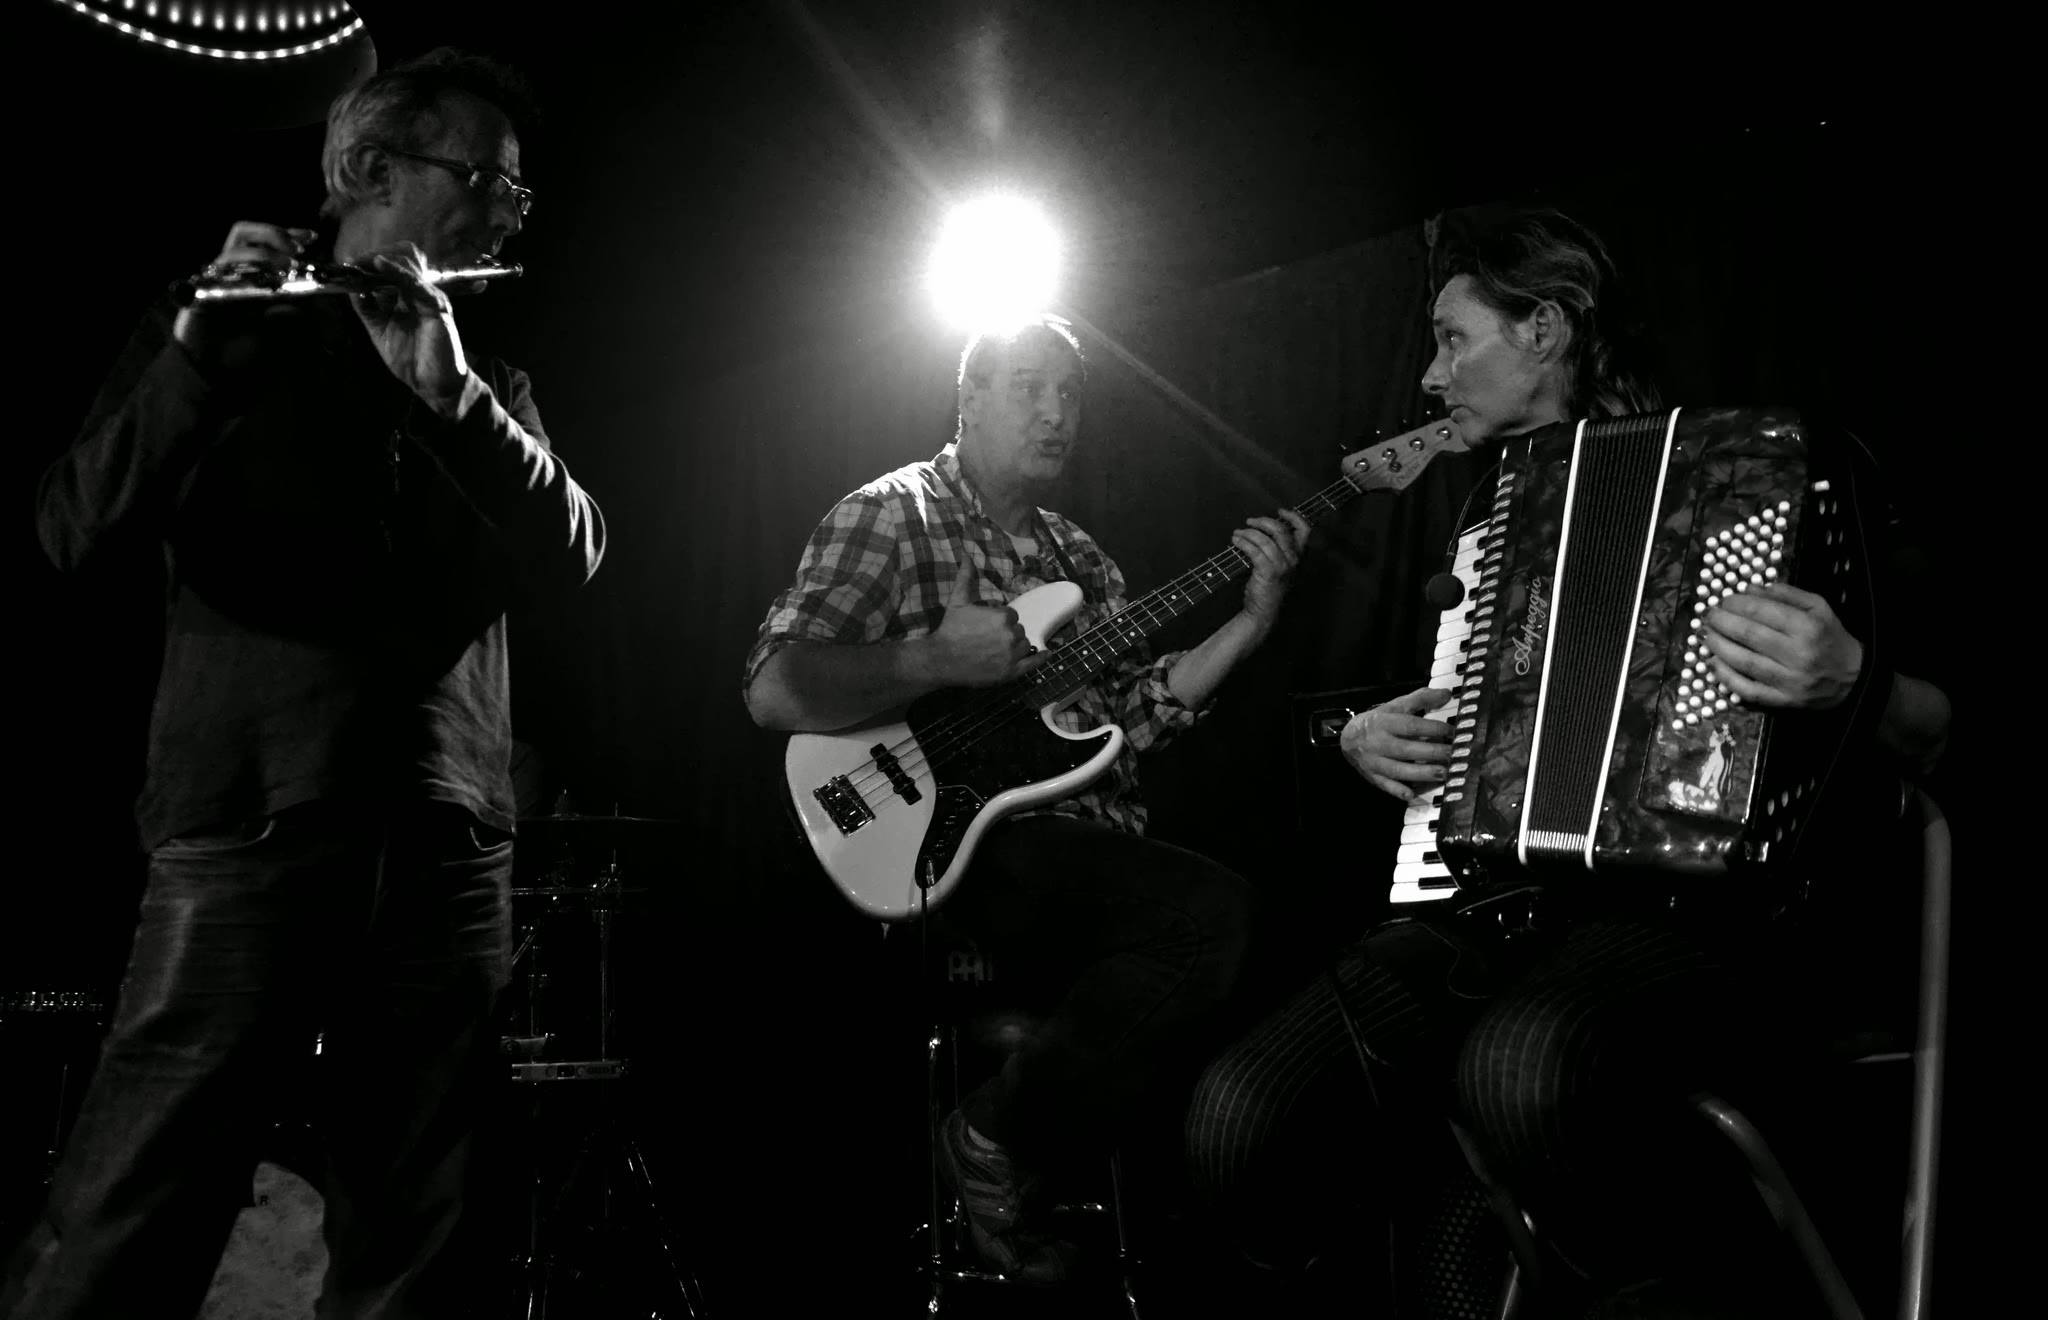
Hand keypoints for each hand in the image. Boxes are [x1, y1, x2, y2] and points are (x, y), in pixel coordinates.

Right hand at [173, 220, 316, 357]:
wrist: (212, 368)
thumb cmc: (243, 348)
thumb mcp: (278, 328)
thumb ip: (292, 312)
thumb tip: (311, 295)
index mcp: (250, 273)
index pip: (266, 241)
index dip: (287, 234)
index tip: (312, 236)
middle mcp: (232, 270)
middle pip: (246, 232)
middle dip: (273, 234)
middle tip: (297, 249)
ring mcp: (216, 277)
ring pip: (235, 248)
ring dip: (264, 252)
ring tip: (287, 265)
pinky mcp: (202, 288)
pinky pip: (220, 270)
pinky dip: (241, 270)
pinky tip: (261, 279)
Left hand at [346, 243, 473, 415]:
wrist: (433, 384)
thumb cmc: (412, 361)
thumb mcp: (379, 330)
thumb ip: (367, 309)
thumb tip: (350, 288)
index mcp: (407, 297)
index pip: (391, 267)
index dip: (369, 261)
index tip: (347, 263)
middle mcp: (420, 293)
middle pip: (402, 257)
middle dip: (373, 256)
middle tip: (352, 262)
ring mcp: (430, 297)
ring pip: (408, 264)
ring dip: (381, 260)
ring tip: (360, 262)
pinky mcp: (437, 306)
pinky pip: (415, 283)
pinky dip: (397, 271)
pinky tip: (380, 265)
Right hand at [926, 559, 1038, 686]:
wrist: (941, 658)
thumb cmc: (950, 629)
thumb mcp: (958, 601)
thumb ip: (966, 577)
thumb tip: (967, 555)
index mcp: (1003, 616)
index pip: (1013, 616)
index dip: (1001, 621)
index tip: (987, 627)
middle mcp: (1011, 635)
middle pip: (1020, 631)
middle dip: (1008, 634)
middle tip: (989, 640)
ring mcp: (1013, 655)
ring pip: (1025, 646)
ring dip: (1016, 646)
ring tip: (998, 650)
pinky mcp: (1011, 672)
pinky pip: (1033, 663)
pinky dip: (1041, 658)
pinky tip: (1046, 653)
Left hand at [1234, 508, 1311, 630]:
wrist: (1263, 610)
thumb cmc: (1268, 586)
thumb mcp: (1278, 565)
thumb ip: (1276, 548)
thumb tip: (1262, 530)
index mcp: (1297, 556)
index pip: (1304, 531)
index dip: (1293, 517)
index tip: (1280, 511)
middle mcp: (1292, 560)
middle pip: (1281, 530)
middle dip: (1263, 522)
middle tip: (1249, 522)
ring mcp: (1281, 566)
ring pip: (1265, 540)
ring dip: (1248, 533)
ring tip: (1237, 534)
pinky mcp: (1268, 571)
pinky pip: (1254, 550)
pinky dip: (1243, 543)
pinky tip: (1236, 541)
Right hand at [1339, 685, 1456, 801]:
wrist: (1348, 738)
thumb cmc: (1378, 721)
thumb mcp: (1396, 706)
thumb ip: (1421, 698)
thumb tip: (1446, 694)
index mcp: (1385, 722)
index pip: (1411, 726)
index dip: (1432, 729)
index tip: (1452, 732)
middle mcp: (1379, 742)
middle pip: (1407, 749)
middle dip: (1432, 752)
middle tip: (1453, 754)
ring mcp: (1375, 761)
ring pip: (1398, 769)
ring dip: (1422, 773)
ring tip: (1443, 773)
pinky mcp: (1373, 776)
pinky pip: (1386, 785)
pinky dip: (1398, 791)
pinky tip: (1412, 795)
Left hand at [1701, 582, 1862, 710]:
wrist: (1854, 678)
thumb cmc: (1831, 638)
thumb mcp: (1818, 607)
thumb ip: (1785, 595)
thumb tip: (1750, 590)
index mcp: (1808, 627)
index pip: (1762, 612)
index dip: (1736, 605)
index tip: (1723, 601)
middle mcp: (1798, 654)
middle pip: (1749, 635)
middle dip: (1722, 623)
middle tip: (1709, 617)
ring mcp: (1789, 680)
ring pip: (1743, 662)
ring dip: (1718, 647)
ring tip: (1706, 636)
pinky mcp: (1782, 701)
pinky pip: (1747, 690)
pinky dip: (1726, 677)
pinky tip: (1713, 663)